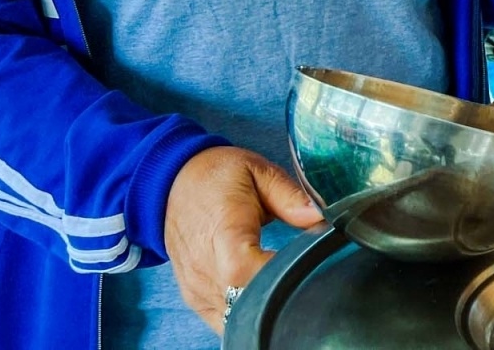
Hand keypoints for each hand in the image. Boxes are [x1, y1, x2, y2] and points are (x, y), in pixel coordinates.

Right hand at [163, 145, 323, 333]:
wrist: (172, 184)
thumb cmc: (218, 177)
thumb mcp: (258, 171)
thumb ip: (290, 196)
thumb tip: (320, 216)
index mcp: (223, 234)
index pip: (244, 272)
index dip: (278, 277)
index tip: (306, 265)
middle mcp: (205, 268)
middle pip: (245, 303)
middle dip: (279, 295)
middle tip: (302, 274)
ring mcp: (197, 289)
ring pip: (235, 319)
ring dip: (263, 306)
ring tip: (283, 281)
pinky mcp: (195, 300)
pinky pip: (223, 322)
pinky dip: (245, 313)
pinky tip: (263, 294)